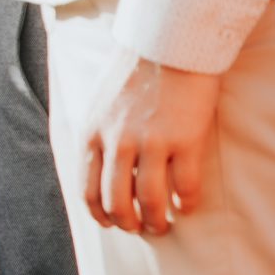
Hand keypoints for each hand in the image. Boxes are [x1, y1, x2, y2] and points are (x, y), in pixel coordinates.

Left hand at [83, 52, 218, 235]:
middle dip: (128, 223)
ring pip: (150, 201)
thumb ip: (98, 135)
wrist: (167, 45)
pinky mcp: (184, 140)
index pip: (88, 188)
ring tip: (164, 224)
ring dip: (157, 221)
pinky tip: (187, 205)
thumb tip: (99, 170)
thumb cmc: (133, 73)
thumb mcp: (98, 103)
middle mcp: (117, 141)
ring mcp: (151, 142)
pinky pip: (185, 187)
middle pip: (117, 202)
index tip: (111, 222)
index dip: (100, 213)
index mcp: (93, 132)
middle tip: (141, 228)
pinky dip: (186, 203)